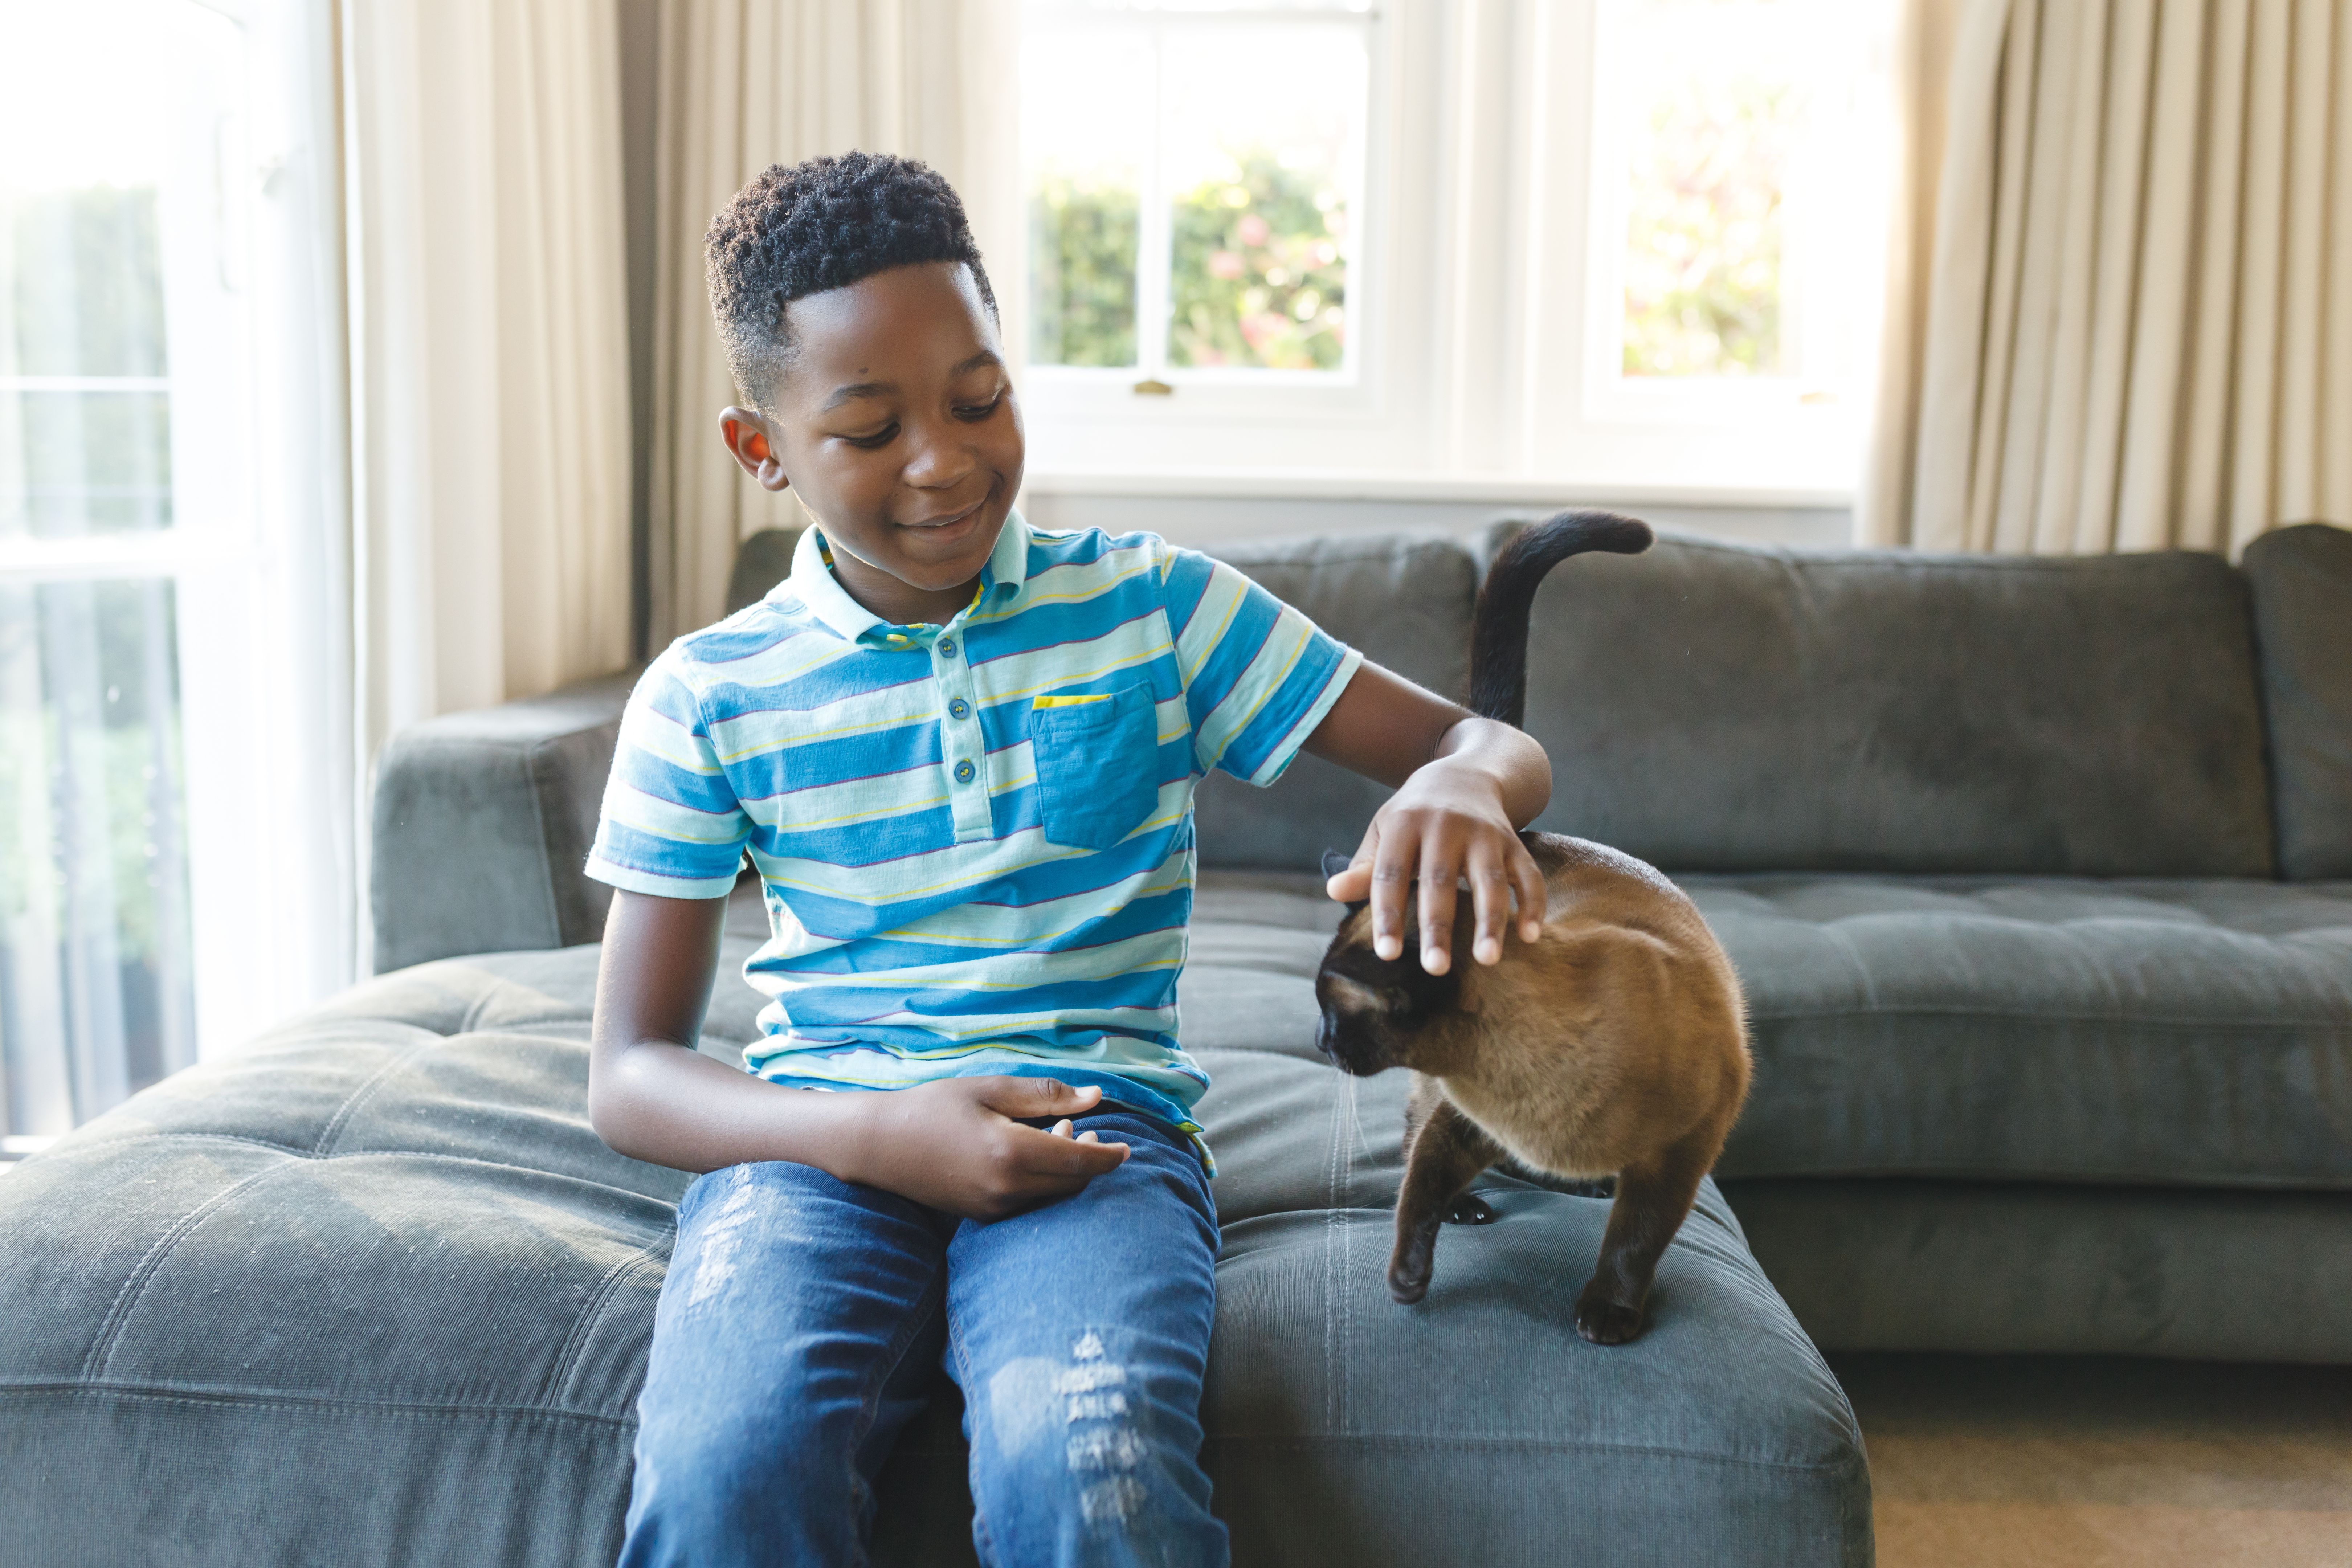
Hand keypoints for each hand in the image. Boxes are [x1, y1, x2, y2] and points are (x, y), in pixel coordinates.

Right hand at [849, 1077, 1129, 1219]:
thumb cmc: (933, 1107)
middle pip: (1071, 1185)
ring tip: (1059, 1136)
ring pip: (1051, 1197)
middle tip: (1088, 1134)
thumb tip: (1095, 1097)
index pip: (1080, 1163)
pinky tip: (1032, 1156)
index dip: (1110, 1158)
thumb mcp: (990, 1090)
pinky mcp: (982, 1217)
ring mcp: (993, 1208)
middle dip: (1089, 1162)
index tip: (1127, 1149)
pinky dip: (1043, 1183)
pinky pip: (1029, 1204)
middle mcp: (1006, 1189)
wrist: (879, 1145)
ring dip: (1065, 1172)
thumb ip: (1045, 1095)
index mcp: (1011, 1153)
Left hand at [1324, 756, 1545, 974]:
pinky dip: (1533, 903)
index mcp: (1406, 823)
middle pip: (1440, 880)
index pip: (1392, 873)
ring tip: (1487, 960)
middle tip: (1435, 968)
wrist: (1465, 773)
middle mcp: (1446, 825)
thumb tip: (1333, 891)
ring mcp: (1485, 832)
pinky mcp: (1514, 840)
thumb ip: (1365, 865)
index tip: (1386, 954)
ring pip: (1491, 879)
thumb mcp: (1384, 829)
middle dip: (1438, 926)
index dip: (1387, 913)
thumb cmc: (1414, 813)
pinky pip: (1529, 874)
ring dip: (1491, 921)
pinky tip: (1532, 935)